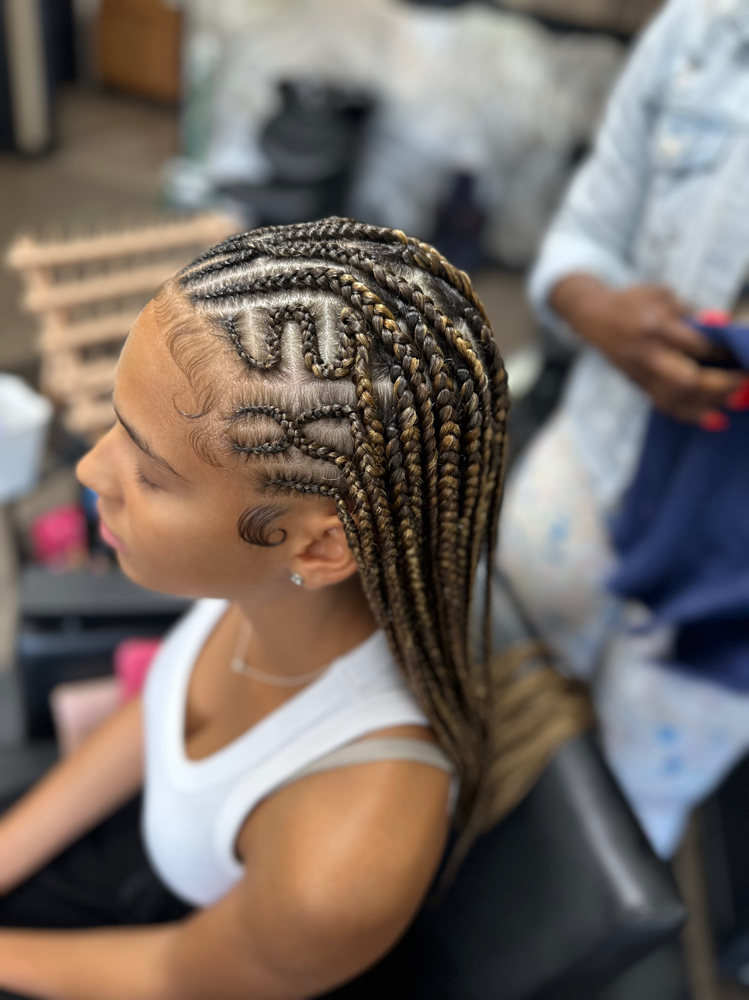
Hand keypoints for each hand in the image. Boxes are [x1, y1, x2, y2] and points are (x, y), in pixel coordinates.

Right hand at [551, 275, 746, 424]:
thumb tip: (722, 326)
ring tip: (735, 402)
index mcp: (654, 327)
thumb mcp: (662, 294)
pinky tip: (713, 418)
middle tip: (743, 380)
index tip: (740, 352)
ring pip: (676, 400)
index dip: (723, 352)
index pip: (695, 346)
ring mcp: (641, 373)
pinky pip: (666, 406)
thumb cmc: (633, 301)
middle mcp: (646, 355)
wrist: (594, 317)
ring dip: (708, 405)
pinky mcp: (638, 384)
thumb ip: (691, 312)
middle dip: (719, 385)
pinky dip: (691, 414)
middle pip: (686, 381)